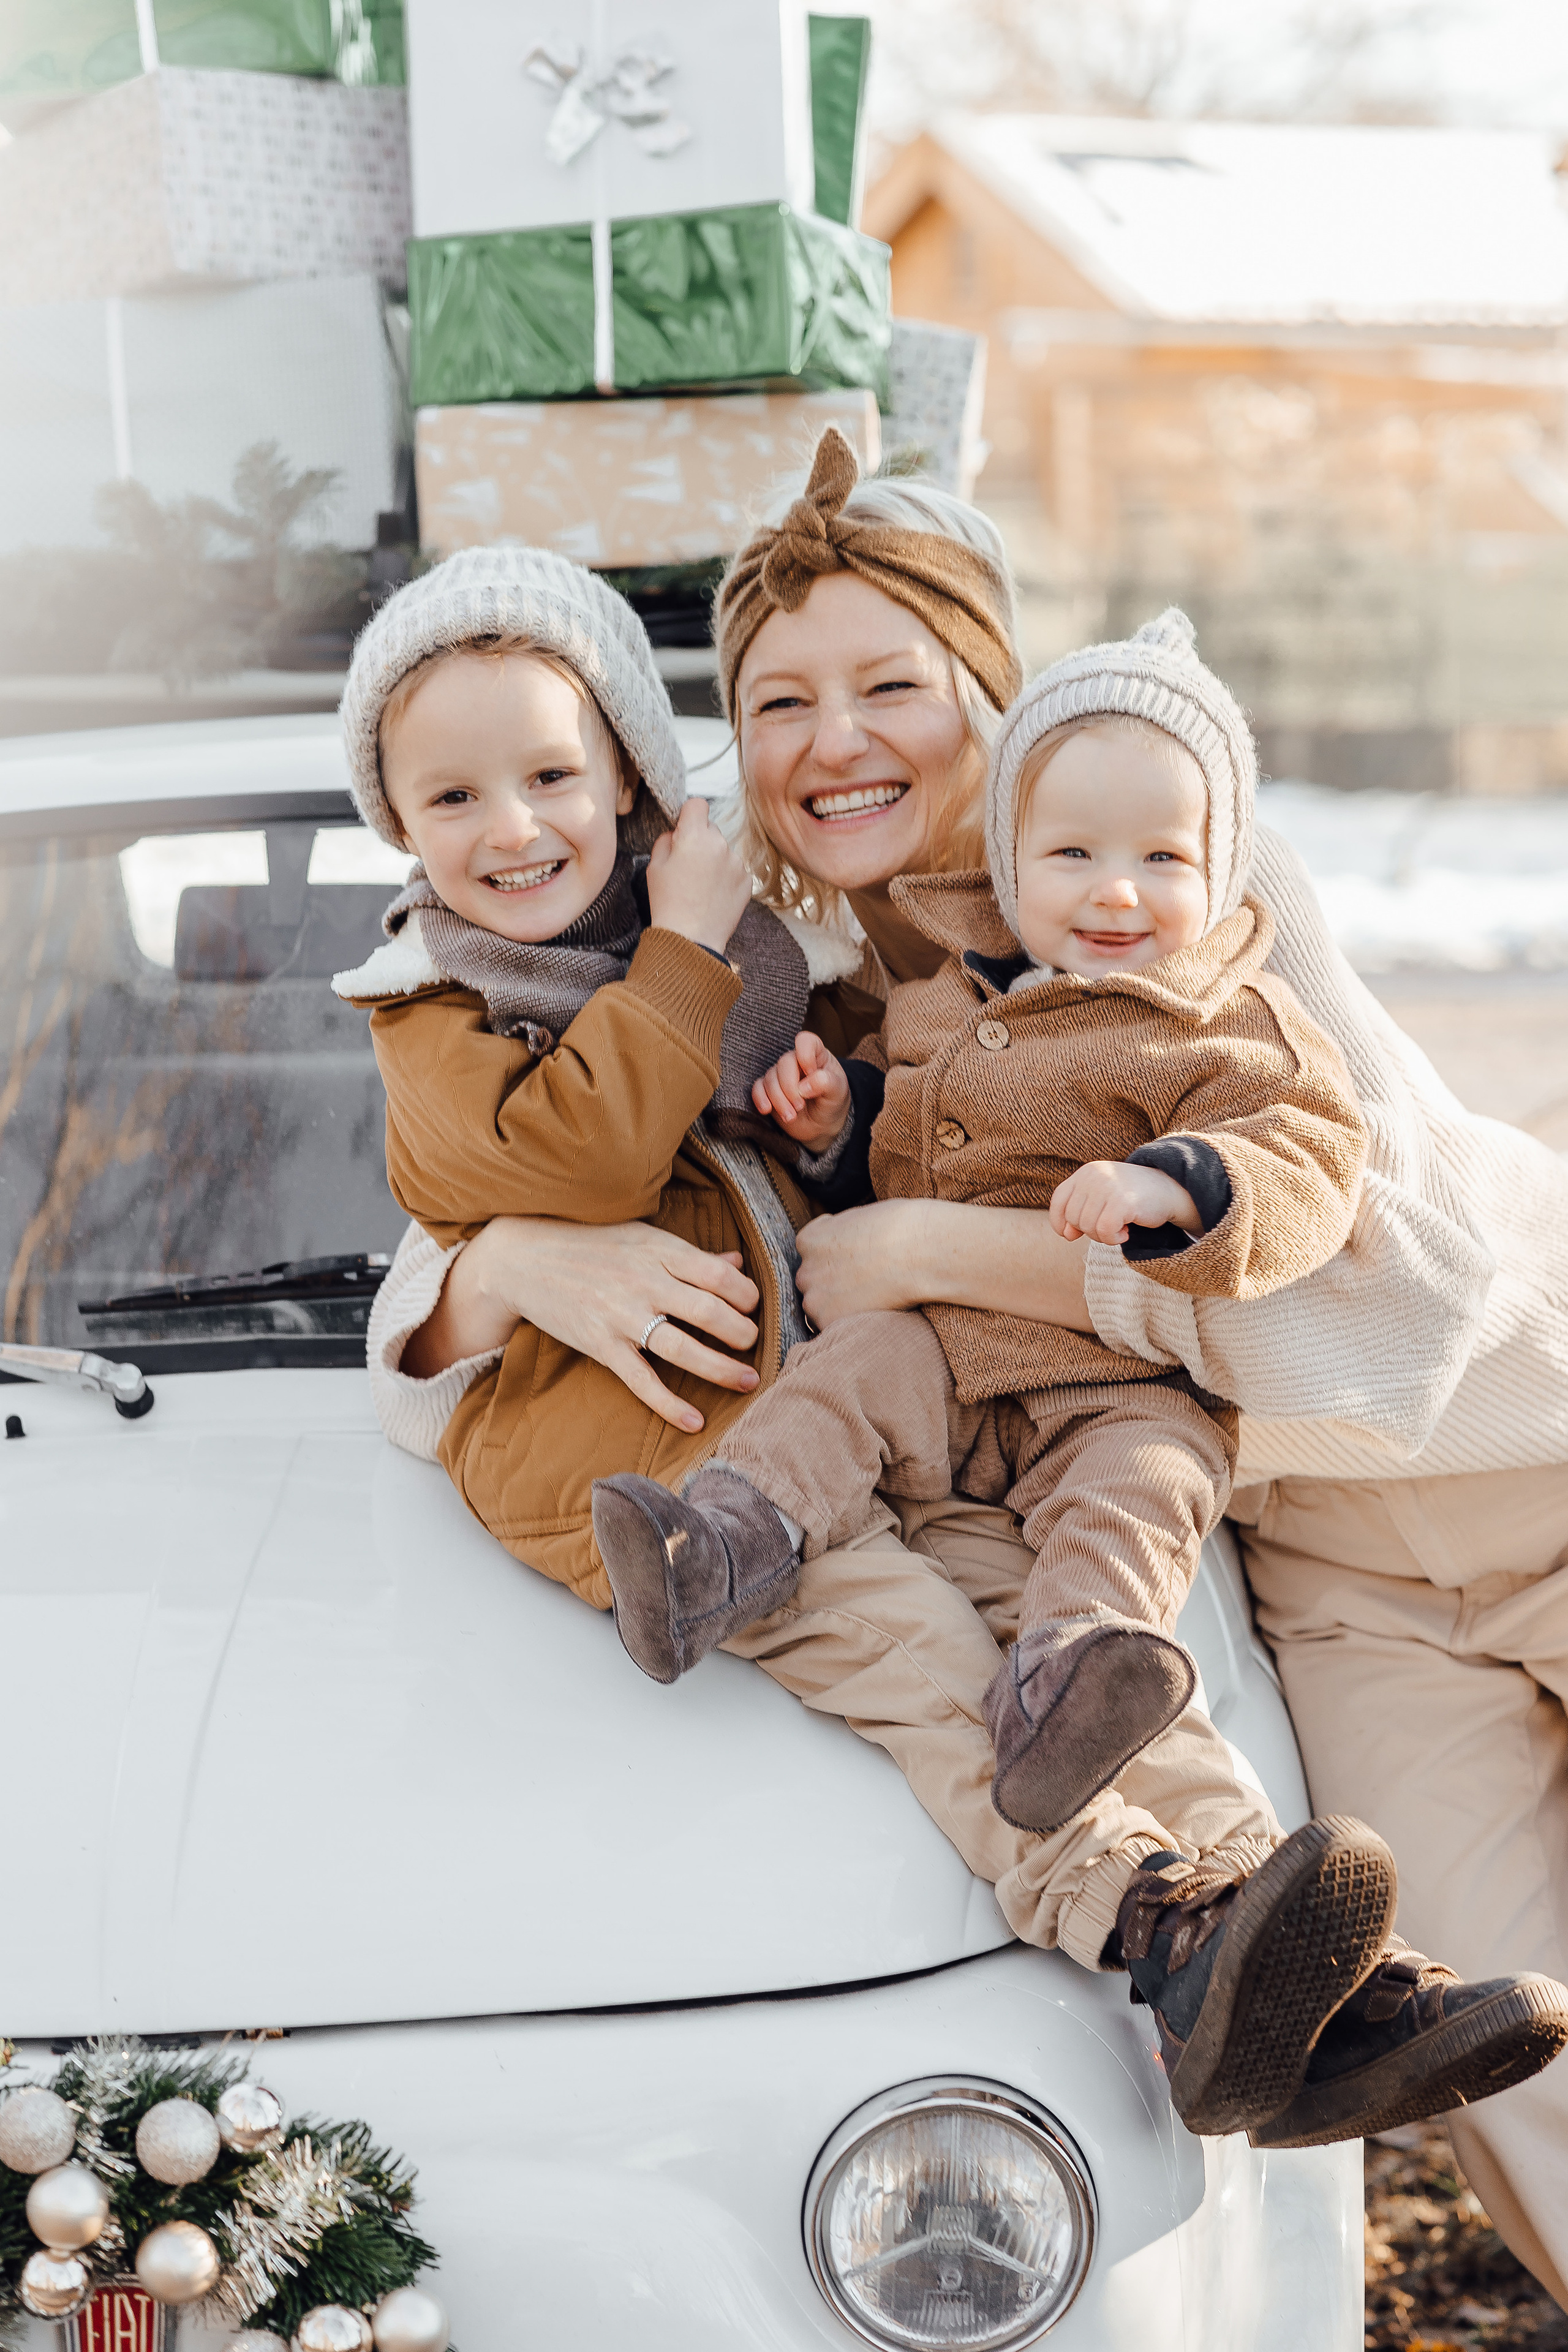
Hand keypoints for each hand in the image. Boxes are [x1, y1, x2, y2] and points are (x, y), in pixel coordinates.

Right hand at [406, 1216, 761, 1433]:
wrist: (523, 1257)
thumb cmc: (591, 1243)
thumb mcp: (643, 1237)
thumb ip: (691, 1254)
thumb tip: (738, 1261)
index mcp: (659, 1250)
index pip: (718, 1274)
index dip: (745, 1293)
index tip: (752, 1305)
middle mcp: (644, 1282)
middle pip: (709, 1311)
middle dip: (741, 1332)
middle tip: (754, 1343)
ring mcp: (621, 1316)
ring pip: (682, 1348)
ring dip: (721, 1368)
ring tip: (747, 1380)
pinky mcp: (601, 1344)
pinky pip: (642, 1381)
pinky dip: (670, 1404)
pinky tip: (695, 1421)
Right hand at [645, 799, 752, 955]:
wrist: (691, 939)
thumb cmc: (668, 904)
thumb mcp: (654, 867)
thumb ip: (666, 840)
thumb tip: (677, 832)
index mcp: (695, 837)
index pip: (697, 804)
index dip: (689, 815)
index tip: (684, 829)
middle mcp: (721, 845)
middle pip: (711, 829)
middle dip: (700, 840)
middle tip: (688, 866)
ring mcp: (737, 863)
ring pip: (724, 850)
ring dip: (715, 860)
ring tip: (701, 886)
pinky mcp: (747, 881)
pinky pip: (735, 869)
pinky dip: (726, 877)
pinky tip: (713, 895)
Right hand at [751, 1031, 850, 1150]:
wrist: (822, 1124)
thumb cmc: (832, 1102)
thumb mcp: (838, 1092)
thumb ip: (826, 1083)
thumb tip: (804, 1087)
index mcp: (816, 1055)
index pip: (806, 1041)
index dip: (805, 1055)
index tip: (811, 1073)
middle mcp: (796, 1061)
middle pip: (784, 1063)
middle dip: (790, 1088)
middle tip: (800, 1106)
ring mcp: (781, 1075)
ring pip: (770, 1078)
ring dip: (778, 1099)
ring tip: (791, 1116)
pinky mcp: (769, 1090)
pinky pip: (757, 1088)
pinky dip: (760, 1098)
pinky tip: (767, 1110)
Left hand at [795, 1198, 1094, 1330]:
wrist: (937, 1251)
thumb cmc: (922, 1226)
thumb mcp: (886, 1214)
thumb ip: (863, 1229)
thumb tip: (859, 1235)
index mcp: (816, 1235)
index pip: (809, 1252)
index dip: (835, 1259)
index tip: (861, 1263)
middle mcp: (805, 1267)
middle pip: (811, 1284)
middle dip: (836, 1285)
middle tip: (875, 1283)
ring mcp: (817, 1296)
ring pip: (823, 1309)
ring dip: (847, 1308)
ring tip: (885, 1298)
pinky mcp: (837, 1322)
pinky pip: (838, 1332)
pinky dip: (858, 1327)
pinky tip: (885, 1312)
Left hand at [1050, 1160, 1201, 1245]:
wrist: (1169, 1190)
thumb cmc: (1132, 1197)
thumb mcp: (1102, 1198)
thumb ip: (1081, 1212)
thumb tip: (1067, 1234)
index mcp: (1086, 1172)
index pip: (1059, 1200)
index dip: (1060, 1222)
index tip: (1071, 1234)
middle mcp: (1093, 1175)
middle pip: (1073, 1217)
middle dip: (1089, 1231)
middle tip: (1110, 1226)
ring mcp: (1107, 1186)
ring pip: (1088, 1227)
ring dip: (1104, 1236)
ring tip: (1120, 1227)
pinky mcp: (1122, 1201)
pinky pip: (1104, 1231)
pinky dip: (1113, 1239)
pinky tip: (1126, 1232)